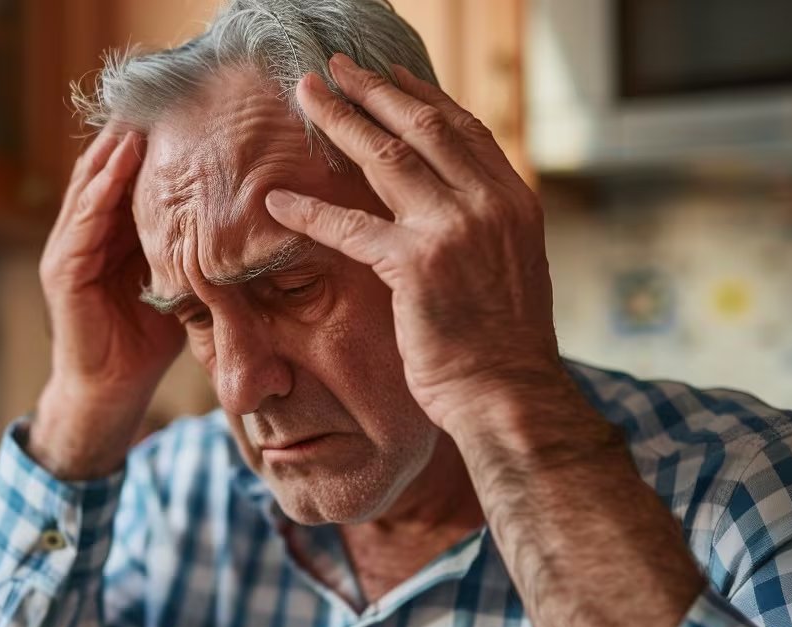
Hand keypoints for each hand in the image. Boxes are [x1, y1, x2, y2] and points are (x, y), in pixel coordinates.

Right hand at [31, 127, 184, 477]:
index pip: (129, 177)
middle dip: (128, 134)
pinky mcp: (62, 272)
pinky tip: (118, 163)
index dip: (150, 145)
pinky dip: (99, 191)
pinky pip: (82, 222)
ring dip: (112, 151)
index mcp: (114, 236)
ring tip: (137, 115)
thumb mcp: (180, 286)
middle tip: (158, 95)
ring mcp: (69, 250)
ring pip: (89, 186)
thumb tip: (251, 227)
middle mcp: (87, 235)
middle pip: (105, 171)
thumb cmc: (147, 345)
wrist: (110, 394)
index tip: (181, 110)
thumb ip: (198, 255)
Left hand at [264, 55, 562, 435]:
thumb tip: (450, 208)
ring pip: (386, 158)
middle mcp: (489, 203)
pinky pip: (351, 227)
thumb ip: (481, 230)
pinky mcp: (417, 264)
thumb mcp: (508, 270)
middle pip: (422, 127)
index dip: (421, 97)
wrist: (510, 395)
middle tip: (334, 67)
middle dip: (373, 91)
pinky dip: (310, 211)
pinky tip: (277, 200)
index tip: (389, 75)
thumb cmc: (501, 347)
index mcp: (514, 201)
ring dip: (339, 122)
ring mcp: (455, 229)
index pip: (464, 130)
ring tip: (306, 98)